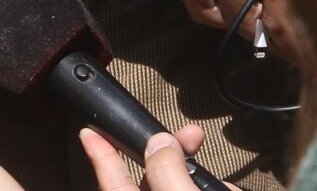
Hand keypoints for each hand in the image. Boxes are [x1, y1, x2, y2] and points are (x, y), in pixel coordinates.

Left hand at [80, 126, 239, 190]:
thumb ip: (167, 171)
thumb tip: (162, 144)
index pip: (110, 178)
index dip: (100, 152)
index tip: (88, 132)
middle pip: (154, 179)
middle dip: (174, 155)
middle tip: (192, 136)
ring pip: (181, 189)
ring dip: (202, 178)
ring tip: (222, 183)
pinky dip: (212, 189)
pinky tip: (227, 189)